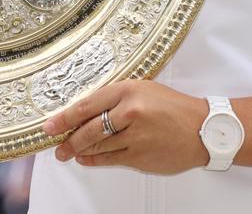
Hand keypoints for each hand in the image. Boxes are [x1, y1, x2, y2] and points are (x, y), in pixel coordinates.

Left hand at [42, 80, 208, 174]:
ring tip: (68, 152)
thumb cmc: (172, 107)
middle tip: (55, 144)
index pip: (87, 104)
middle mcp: (130, 112)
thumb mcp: (143, 90)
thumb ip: (115, 98)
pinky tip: (87, 158)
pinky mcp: (140, 157)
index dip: (65, 117)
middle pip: (88, 129)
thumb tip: (85, 112)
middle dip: (68, 139)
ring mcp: (135, 136)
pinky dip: (95, 160)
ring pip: (97, 146)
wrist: (202, 129)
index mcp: (128, 90)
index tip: (49, 125)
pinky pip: (109, 159)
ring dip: (80, 151)